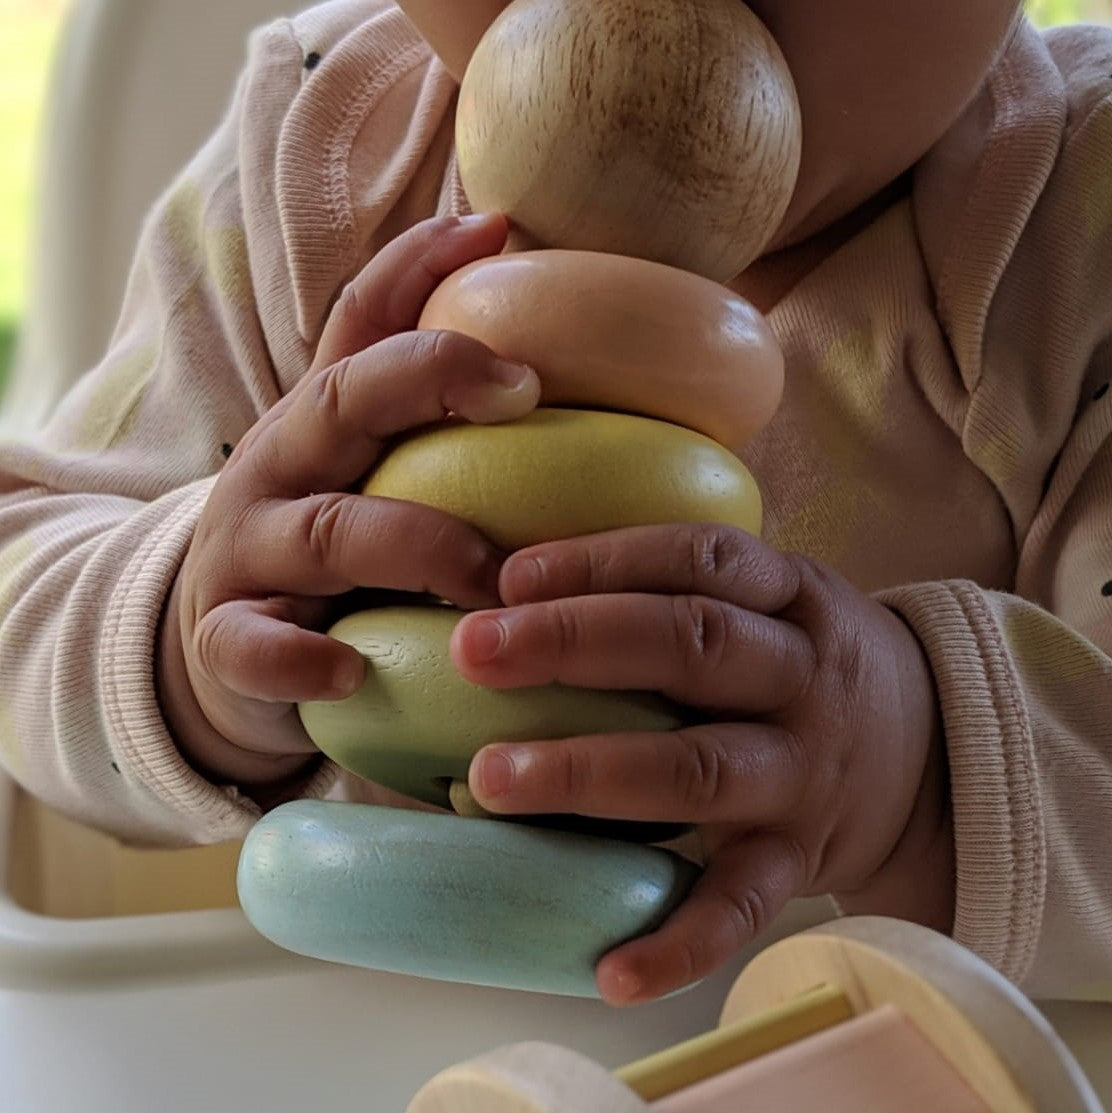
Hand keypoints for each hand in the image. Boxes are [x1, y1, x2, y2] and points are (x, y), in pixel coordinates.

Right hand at [157, 214, 539, 795]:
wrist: (218, 640)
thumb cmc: (331, 543)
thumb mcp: (371, 468)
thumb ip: (440, 425)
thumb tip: (567, 373)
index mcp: (325, 418)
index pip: (364, 319)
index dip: (422, 266)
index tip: (501, 228)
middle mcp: (282, 464)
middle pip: (344, 396)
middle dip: (428, 375)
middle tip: (522, 387)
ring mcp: (247, 549)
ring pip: (323, 529)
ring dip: (413, 542)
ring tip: (487, 575)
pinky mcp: (224, 635)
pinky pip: (254, 646)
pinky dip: (299, 658)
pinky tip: (352, 671)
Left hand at [451, 524, 953, 1003]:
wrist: (933, 749)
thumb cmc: (804, 659)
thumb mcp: (770, 598)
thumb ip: (676, 588)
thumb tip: (516, 584)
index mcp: (789, 595)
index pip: (699, 558)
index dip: (606, 560)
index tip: (511, 576)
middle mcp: (802, 676)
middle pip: (691, 646)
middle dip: (575, 643)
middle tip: (472, 651)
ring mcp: (802, 772)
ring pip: (699, 768)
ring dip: (591, 773)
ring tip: (489, 779)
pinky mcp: (799, 857)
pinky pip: (742, 904)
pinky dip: (679, 941)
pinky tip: (610, 970)